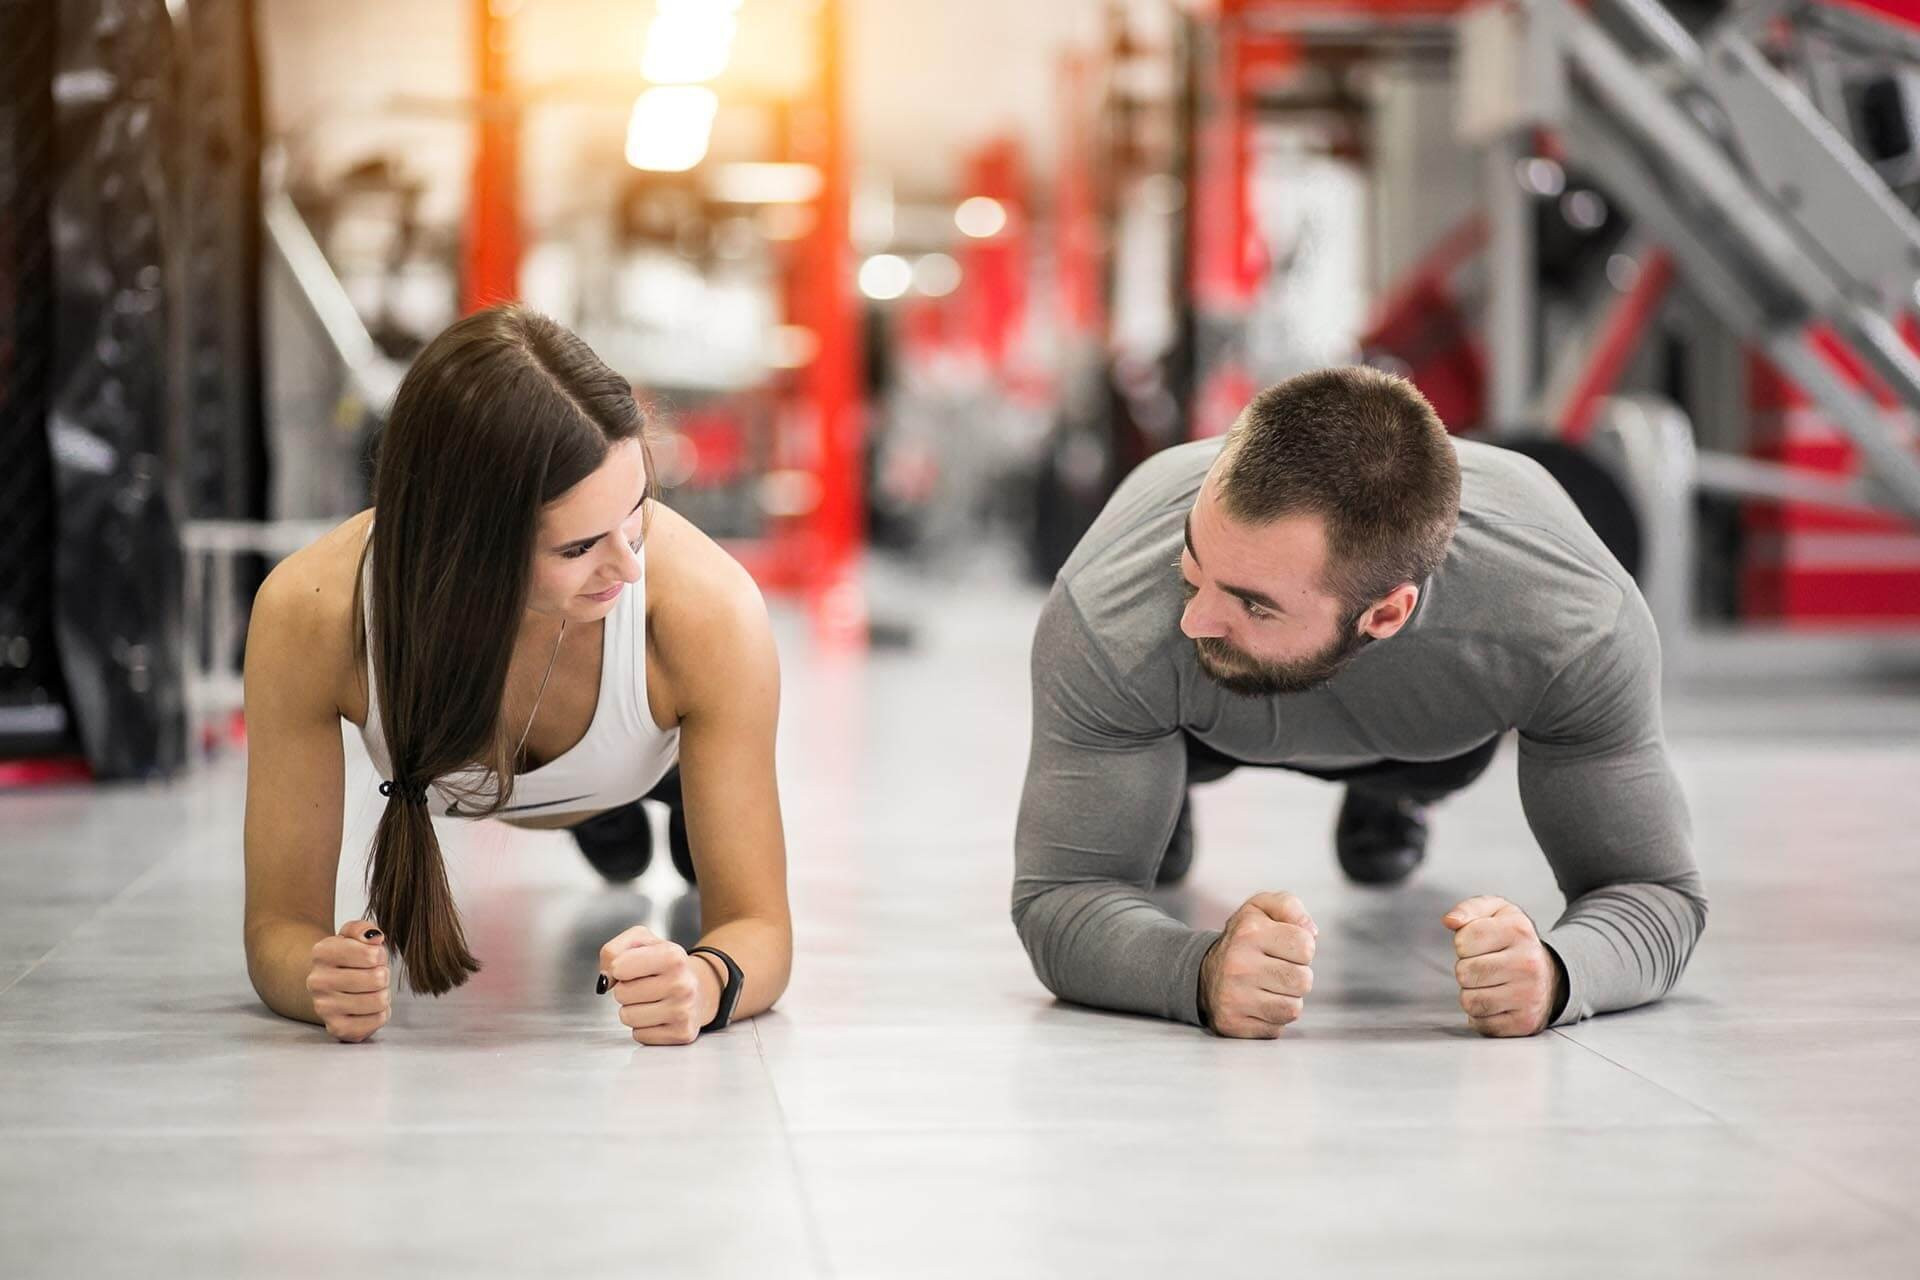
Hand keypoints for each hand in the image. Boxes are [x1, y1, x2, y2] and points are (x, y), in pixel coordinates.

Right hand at [307, 919, 390, 1042]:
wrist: (328, 985)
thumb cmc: (349, 958)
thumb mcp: (353, 935)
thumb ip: (363, 929)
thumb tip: (374, 938)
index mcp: (321, 952)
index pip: (371, 955)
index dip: (379, 955)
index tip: (371, 957)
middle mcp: (317, 981)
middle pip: (377, 978)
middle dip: (383, 975)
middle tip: (373, 975)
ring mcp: (323, 1007)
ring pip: (379, 1001)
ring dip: (383, 994)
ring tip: (371, 990)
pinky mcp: (336, 1028)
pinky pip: (377, 1021)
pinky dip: (380, 1013)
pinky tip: (368, 1007)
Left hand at [597, 926, 719, 1045]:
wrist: (699, 987)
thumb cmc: (665, 965)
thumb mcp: (641, 941)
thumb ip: (612, 951)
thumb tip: (605, 981)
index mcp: (672, 956)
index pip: (618, 967)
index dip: (619, 968)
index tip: (633, 967)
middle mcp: (682, 984)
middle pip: (621, 994)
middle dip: (626, 990)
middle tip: (645, 985)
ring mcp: (684, 1011)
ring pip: (627, 1017)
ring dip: (633, 1010)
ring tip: (652, 1000)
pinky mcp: (682, 1034)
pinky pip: (639, 1035)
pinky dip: (644, 1027)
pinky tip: (659, 1015)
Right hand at [1199, 892, 1316, 1038]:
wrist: (1202, 972)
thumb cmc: (1244, 940)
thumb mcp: (1261, 909)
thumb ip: (1289, 907)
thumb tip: (1312, 932)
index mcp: (1249, 932)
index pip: (1306, 947)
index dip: (1302, 948)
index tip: (1285, 948)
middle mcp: (1238, 965)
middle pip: (1303, 981)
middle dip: (1298, 976)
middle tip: (1278, 970)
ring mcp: (1232, 997)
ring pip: (1293, 1009)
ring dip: (1287, 999)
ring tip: (1268, 987)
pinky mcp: (1231, 1023)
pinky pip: (1276, 1028)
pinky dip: (1273, 1018)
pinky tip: (1257, 1004)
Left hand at [1443, 896, 1562, 1036]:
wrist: (1550, 975)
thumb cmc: (1515, 943)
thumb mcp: (1497, 913)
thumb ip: (1469, 909)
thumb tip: (1450, 920)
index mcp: (1518, 930)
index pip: (1463, 940)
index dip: (1463, 944)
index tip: (1479, 945)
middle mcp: (1528, 963)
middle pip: (1464, 972)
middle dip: (1467, 969)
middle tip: (1486, 966)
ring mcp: (1529, 995)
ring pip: (1469, 1001)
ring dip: (1472, 994)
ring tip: (1491, 984)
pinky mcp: (1525, 1022)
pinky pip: (1481, 1023)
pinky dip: (1481, 1015)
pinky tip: (1497, 1002)